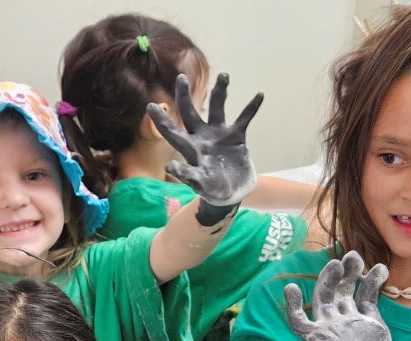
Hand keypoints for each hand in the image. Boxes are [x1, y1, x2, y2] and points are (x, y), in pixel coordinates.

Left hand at [147, 73, 261, 224]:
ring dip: (220, 93)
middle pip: (190, 113)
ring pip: (218, 109)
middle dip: (185, 96)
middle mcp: (202, 138)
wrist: (233, 194)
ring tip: (224, 76)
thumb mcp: (201, 186)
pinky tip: (259, 95)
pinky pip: (244, 119)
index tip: (150, 106)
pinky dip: (251, 108)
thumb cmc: (214, 192)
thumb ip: (188, 176)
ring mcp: (219, 135)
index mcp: (191, 150)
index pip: (172, 133)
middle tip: (181, 78)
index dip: (162, 121)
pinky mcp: (236, 137)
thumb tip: (170, 166)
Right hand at [284, 251, 410, 340]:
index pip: (367, 294)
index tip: (381, 267)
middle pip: (345, 289)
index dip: (373, 278)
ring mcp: (331, 330)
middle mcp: (348, 324)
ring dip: (328, 279)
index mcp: (369, 326)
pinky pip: (299, 321)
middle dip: (349, 271)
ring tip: (335, 264)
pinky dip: (293, 305)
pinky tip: (291, 289)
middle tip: (353, 256)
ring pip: (325, 297)